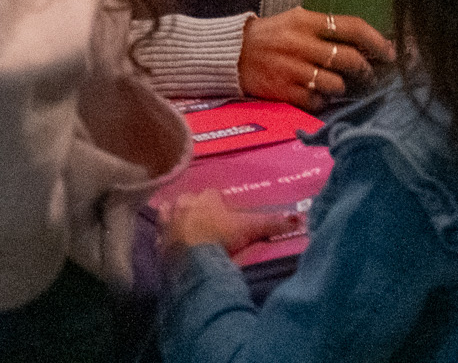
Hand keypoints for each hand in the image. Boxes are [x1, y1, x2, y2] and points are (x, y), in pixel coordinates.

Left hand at [160, 191, 298, 265]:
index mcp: (206, 198)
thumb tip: (300, 219)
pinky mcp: (157, 243)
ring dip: (175, 219)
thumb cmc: (222, 239)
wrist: (193, 263)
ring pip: (169, 214)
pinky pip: (159, 236)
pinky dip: (165, 239)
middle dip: (195, 208)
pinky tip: (172, 246)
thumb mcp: (251, 229)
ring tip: (185, 229)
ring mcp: (167, 223)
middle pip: (188, 200)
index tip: (224, 215)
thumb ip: (273, 223)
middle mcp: (183, 205)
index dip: (218, 203)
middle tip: (205, 223)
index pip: (212, 194)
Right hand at [239, 8, 395, 109]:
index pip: (353, 27)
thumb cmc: (272, 35)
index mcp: (307, 21)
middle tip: (370, 74)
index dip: (377, 41)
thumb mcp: (297, 20)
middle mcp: (301, 44)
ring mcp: (291, 69)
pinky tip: (319, 95)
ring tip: (342, 86)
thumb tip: (366, 42)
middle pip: (349, 59)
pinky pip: (316, 101)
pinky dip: (322, 100)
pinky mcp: (282, 91)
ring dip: (344, 87)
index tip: (390, 52)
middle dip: (366, 69)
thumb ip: (327, 29)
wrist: (230, 54)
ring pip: (335, 84)